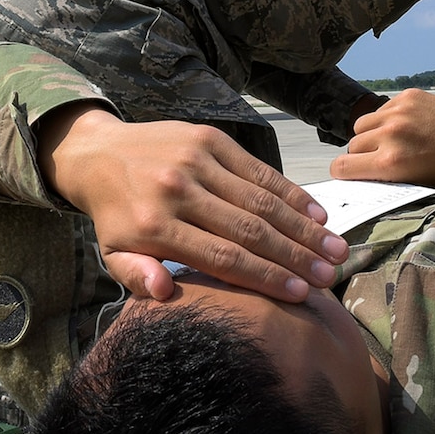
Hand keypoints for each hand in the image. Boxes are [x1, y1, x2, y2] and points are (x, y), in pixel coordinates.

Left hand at [38, 103, 345, 302]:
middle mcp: (178, 191)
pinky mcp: (209, 139)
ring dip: (303, 227)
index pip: (222, 257)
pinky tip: (316, 214)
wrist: (98, 153)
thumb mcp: (113, 254)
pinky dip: (290, 192)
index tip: (300, 295)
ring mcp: (195, 160)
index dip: (266, 277)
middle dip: (295, 256)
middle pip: (249, 230)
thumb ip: (137, 276)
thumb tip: (164, 294)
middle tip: (330, 276)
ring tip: (335, 250)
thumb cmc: (115, 216)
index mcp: (155, 226)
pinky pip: (257, 169)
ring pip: (260, 199)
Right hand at [331, 89, 434, 192]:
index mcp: (389, 163)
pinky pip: (383, 108)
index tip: (350, 173)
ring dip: (371, 134)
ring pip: (362, 124)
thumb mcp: (412, 183)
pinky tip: (409, 126)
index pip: (341, 166)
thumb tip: (358, 170)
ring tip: (392, 141)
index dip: (343, 172)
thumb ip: (382, 174)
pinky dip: (388, 118)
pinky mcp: (410, 96)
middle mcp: (389, 134)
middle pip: (352, 145)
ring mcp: (399, 112)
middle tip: (381, 160)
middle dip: (362, 154)